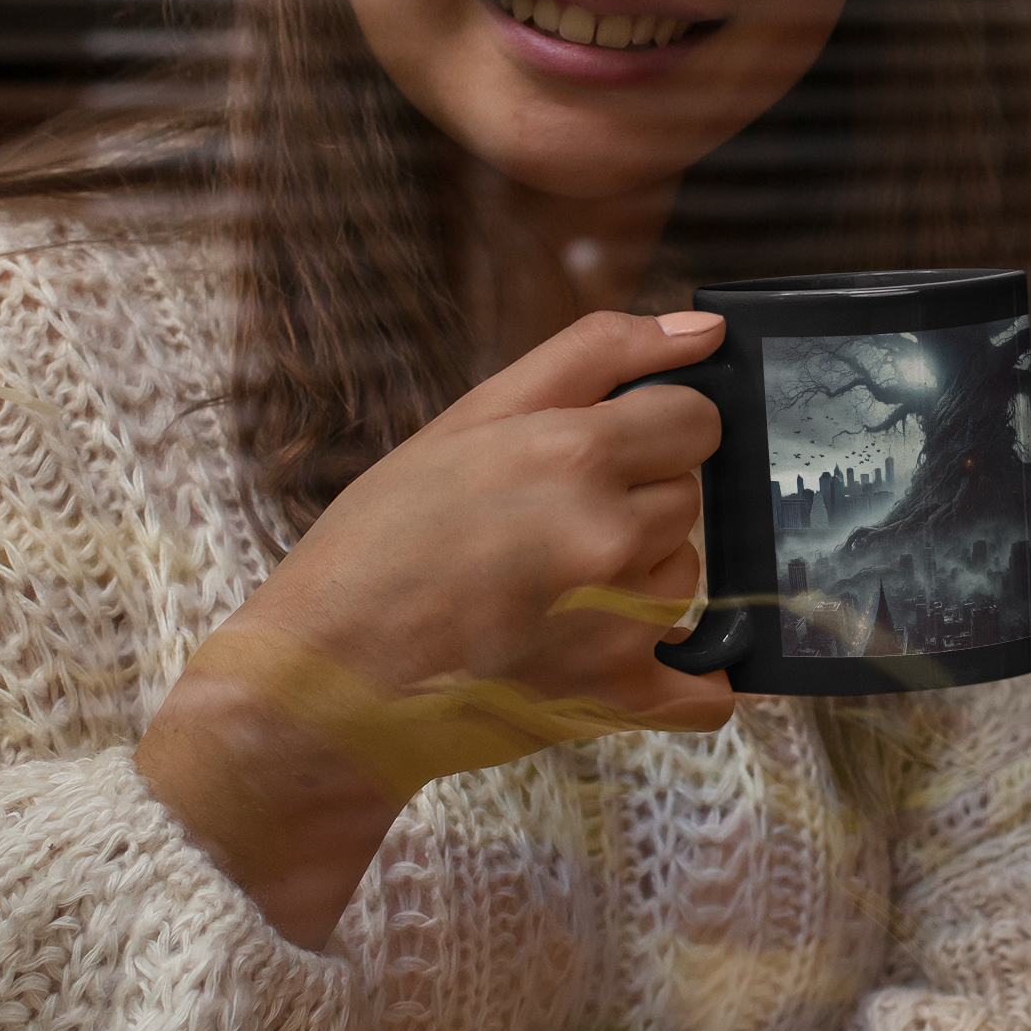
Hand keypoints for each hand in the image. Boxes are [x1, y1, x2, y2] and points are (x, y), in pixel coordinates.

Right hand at [136, 310, 730, 946]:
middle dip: (635, 499)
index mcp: (572, 454)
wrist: (324, 680)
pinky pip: (706, 687)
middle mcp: (606, 536)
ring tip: (553, 585)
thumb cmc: (380, 542)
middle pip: (688, 497)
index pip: (696, 419)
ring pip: (685, 576)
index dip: (652, 428)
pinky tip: (629, 650)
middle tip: (551, 520)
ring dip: (640, 575)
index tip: (608, 446)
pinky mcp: (615, 700)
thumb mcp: (469, 417)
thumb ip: (596, 355)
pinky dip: (685, 673)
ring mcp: (617, 625)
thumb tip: (703, 330)